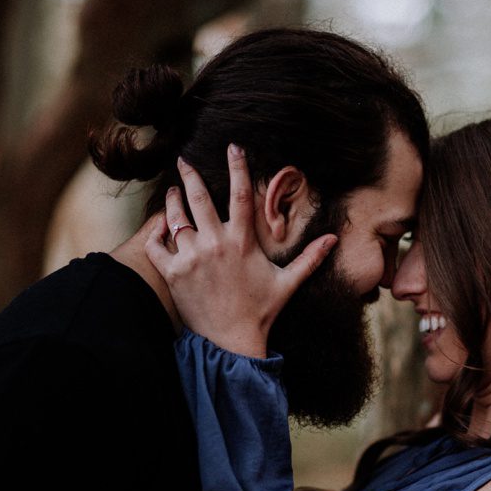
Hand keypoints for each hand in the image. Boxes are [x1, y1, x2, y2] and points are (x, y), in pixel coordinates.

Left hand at [145, 146, 336, 357]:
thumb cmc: (261, 311)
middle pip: (199, 198)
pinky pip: (157, 246)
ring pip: (175, 218)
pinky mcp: (174, 274)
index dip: (238, 167)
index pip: (240, 195)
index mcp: (243, 242)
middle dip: (190, 175)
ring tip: (172, 191)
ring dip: (172, 201)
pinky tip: (159, 226)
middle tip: (184, 160)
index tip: (233, 147)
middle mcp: (215, 244)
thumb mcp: (287, 282)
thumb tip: (333, 239)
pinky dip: (156, 233)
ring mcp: (192, 258)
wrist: (231, 342)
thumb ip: (309, 258)